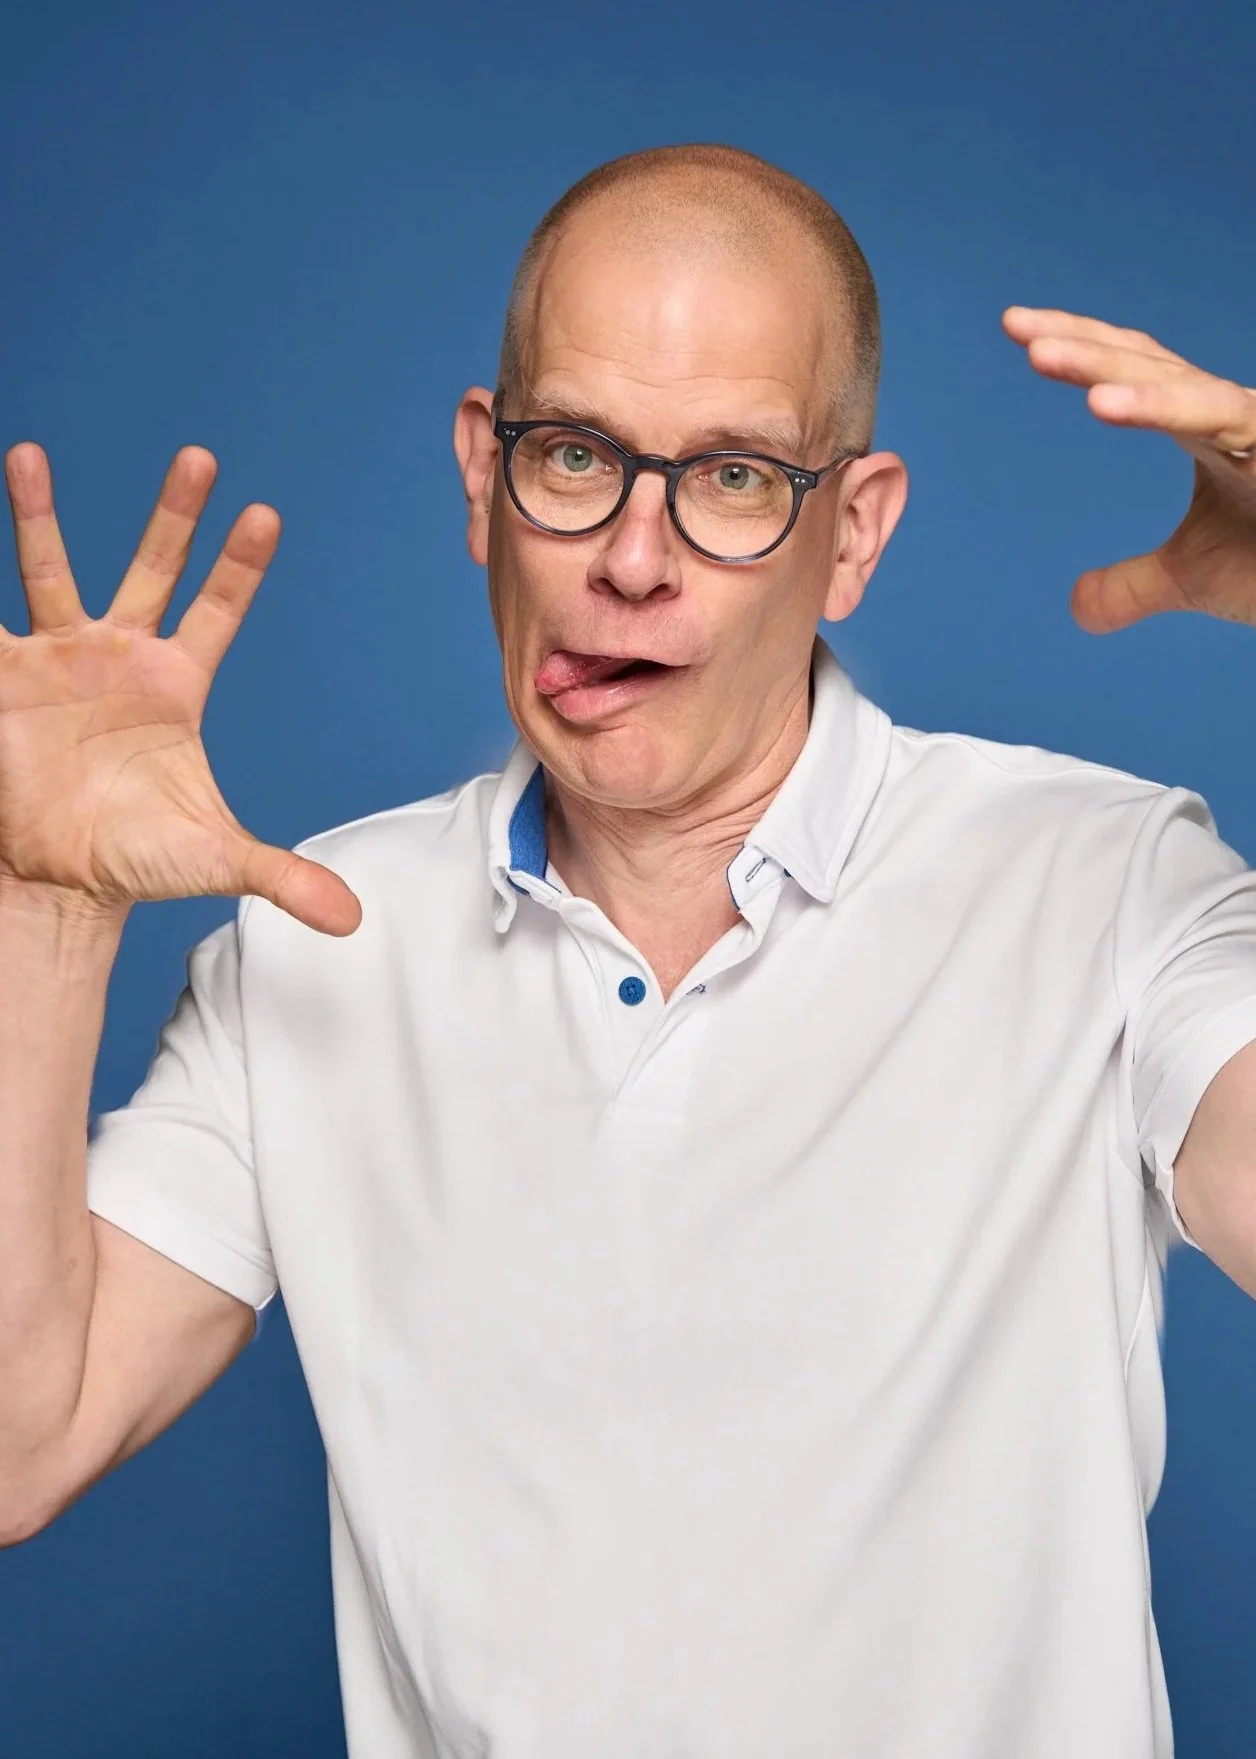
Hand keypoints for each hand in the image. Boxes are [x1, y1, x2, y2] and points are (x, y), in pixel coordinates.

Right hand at [0, 444, 360, 933]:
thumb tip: (352, 920)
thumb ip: (283, 878)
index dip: (240, 566)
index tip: (264, 514)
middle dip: (174, 516)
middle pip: (153, 568)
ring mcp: (57, 660)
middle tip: (200, 456)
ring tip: (30, 453)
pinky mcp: (2, 679)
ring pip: (48, 572)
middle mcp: (120, 656)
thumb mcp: (215, 862)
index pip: (219, 610)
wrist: (62, 881)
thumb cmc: (141, 858)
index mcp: (177, 684)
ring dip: (39, 515)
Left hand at [1002, 306, 1255, 633]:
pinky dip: (1183, 416)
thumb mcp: (1196, 579)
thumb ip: (1134, 585)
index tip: (1016, 329)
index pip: (1138, 370)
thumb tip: (1076, 605)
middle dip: (1091, 349)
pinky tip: (1122, 410)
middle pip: (1157, 368)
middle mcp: (1241, 415)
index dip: (1083, 347)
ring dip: (1139, 387)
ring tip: (1072, 381)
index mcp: (1211, 424)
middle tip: (1021, 331)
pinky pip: (1240, 425)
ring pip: (1201, 395)